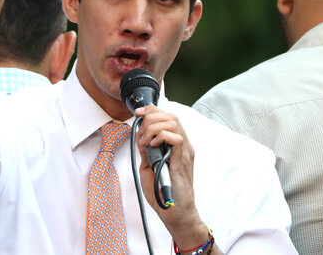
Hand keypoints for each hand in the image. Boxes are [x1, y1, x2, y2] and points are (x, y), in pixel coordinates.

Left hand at [136, 106, 210, 249]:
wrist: (175, 212)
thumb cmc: (162, 192)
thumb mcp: (148, 167)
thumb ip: (146, 151)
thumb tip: (139, 136)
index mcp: (175, 145)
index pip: (167, 117)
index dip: (152, 110)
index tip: (138, 113)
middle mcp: (183, 145)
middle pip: (170, 116)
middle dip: (151, 117)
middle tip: (141, 132)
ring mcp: (184, 152)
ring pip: (173, 122)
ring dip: (154, 127)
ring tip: (146, 141)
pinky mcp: (182, 161)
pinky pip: (176, 138)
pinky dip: (161, 137)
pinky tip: (153, 146)